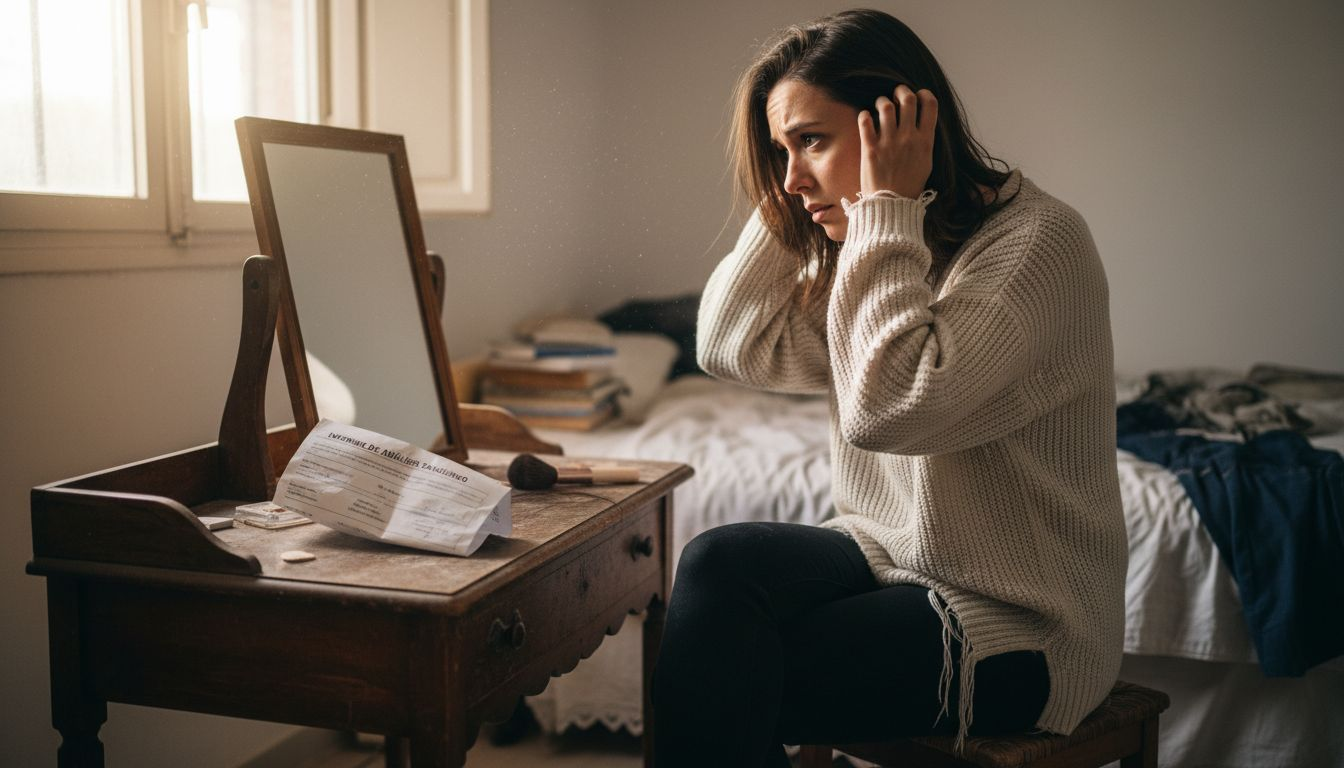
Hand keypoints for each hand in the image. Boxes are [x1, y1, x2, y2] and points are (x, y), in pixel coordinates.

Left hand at [857, 84, 936, 199]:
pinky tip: (866, 119)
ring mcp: (889, 142)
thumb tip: (922, 124)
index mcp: (925, 141)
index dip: (924, 94)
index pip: (930, 105)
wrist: (892, 206)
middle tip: (896, 95)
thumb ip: (925, 141)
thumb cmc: (909, 186)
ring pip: (885, 106)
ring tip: (880, 107)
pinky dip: (865, 115)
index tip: (918, 95)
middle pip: (908, 99)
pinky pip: (865, 120)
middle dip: (901, 91)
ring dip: (882, 101)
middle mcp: (908, 138)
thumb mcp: (926, 163)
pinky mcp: (870, 149)